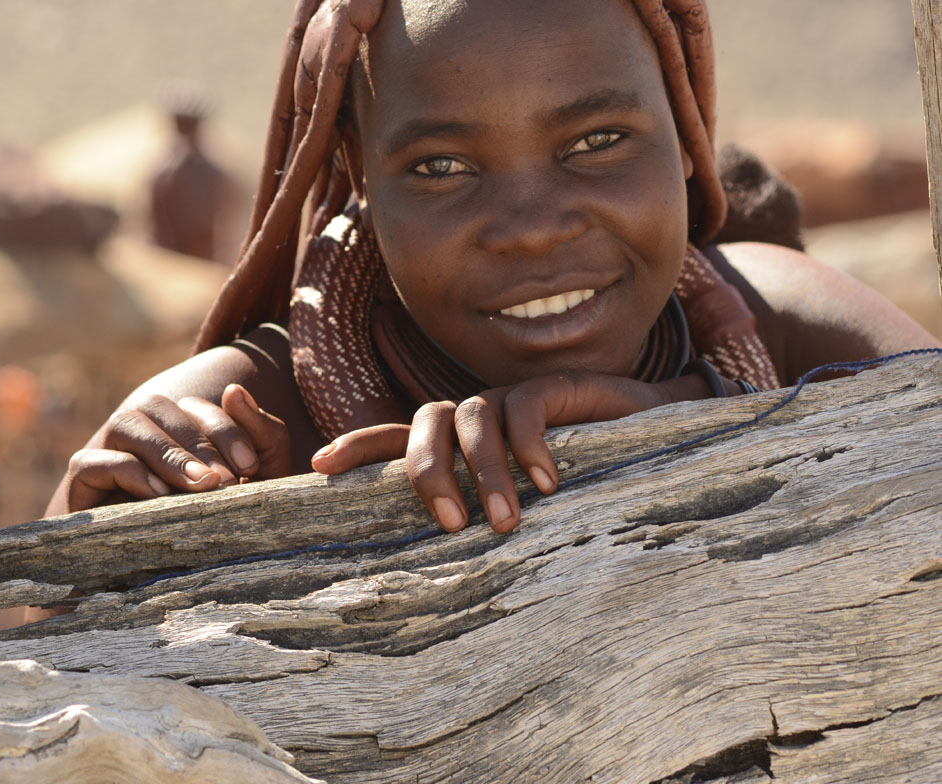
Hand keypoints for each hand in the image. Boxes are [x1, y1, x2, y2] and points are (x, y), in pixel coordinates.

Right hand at [62, 384, 291, 511]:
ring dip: (166, 451)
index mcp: (177, 428)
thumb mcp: (255, 484)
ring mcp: (107, 454)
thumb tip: (235, 390)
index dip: (225, 429)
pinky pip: (92, 462)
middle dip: (197, 441)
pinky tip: (158, 496)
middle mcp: (140, 434)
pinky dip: (127, 470)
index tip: (250, 466)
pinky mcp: (81, 486)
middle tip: (224, 480)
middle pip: (160, 406)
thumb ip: (261, 434)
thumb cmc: (220, 528)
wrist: (173, 583)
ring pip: (126, 423)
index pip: (196, 407)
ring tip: (197, 485)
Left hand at [312, 370, 712, 533]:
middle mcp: (479, 415)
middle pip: (425, 421)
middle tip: (448, 523)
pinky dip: (527, 444)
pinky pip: (524, 405)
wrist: (651, 441)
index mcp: (461, 442)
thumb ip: (486, 524)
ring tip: (506, 521)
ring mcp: (514, 397)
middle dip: (425, 470)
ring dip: (483, 471)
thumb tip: (441, 583)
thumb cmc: (582, 486)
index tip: (319, 467)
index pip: (398, 434)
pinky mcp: (555, 387)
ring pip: (473, 416)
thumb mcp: (525, 510)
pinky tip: (549, 481)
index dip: (359, 447)